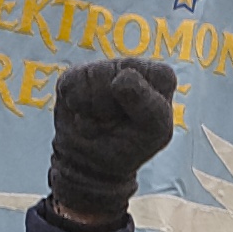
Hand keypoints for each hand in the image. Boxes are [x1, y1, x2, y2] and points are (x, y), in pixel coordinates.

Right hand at [44, 58, 179, 228]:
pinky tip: (83, 115)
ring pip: (94, 81)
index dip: (145, 104)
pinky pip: (72, 86)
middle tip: (116, 124)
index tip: (142, 122)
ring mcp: (101, 69)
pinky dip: (76, 107)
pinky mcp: (74, 75)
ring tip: (99, 121)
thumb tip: (122, 77)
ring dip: (94, 112)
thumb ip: (149, 106)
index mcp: (160, 77)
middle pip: (121, 78)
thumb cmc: (129, 146)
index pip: (158, 76)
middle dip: (116, 110)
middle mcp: (130, 66)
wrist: (92, 165)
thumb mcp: (152, 133)